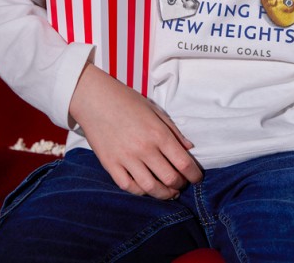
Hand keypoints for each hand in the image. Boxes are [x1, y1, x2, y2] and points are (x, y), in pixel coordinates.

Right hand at [69, 63, 202, 198]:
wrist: (95, 99)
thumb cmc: (127, 101)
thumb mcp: (155, 110)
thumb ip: (173, 131)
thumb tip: (189, 148)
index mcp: (158, 133)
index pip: (183, 162)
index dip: (194, 175)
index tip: (197, 179)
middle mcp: (144, 148)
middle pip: (170, 178)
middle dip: (180, 185)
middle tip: (182, 184)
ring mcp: (126, 158)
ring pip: (150, 188)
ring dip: (163, 194)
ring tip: (168, 192)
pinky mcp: (110, 165)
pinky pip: (128, 186)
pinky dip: (140, 191)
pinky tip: (146, 188)